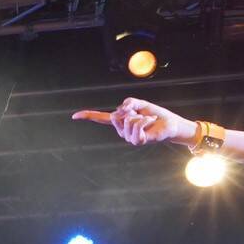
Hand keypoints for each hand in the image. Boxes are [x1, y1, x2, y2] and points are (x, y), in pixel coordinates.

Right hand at [74, 99, 196, 146]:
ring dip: (141, 116)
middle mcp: (121, 131)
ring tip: (149, 118)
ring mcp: (128, 138)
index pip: (101, 118)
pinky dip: (145, 120)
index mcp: (120, 121)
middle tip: (141, 112)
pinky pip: (136, 126)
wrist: (169, 124)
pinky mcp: (138, 141)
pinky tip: (150, 121)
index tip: (74, 116)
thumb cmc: (154, 115)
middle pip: (116, 116)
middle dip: (130, 110)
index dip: (88, 116)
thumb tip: (122, 109)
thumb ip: (129, 102)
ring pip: (128, 121)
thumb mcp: (140, 103)